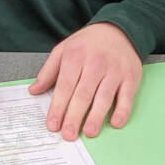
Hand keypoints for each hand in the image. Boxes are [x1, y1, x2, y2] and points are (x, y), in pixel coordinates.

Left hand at [28, 23, 140, 140]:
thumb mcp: (63, 50)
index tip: (53, 125)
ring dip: (97, 116)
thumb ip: (48, 71)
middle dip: (75, 116)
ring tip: (89, 132)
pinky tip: (115, 123)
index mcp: (76, 57)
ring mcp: (114, 71)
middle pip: (83, 94)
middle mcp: (95, 64)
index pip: (65, 86)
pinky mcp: (130, 77)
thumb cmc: (87, 43)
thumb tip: (34, 91)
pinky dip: (122, 111)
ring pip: (104, 97)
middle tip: (68, 135)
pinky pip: (126, 97)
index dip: (58, 106)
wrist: (118, 29)